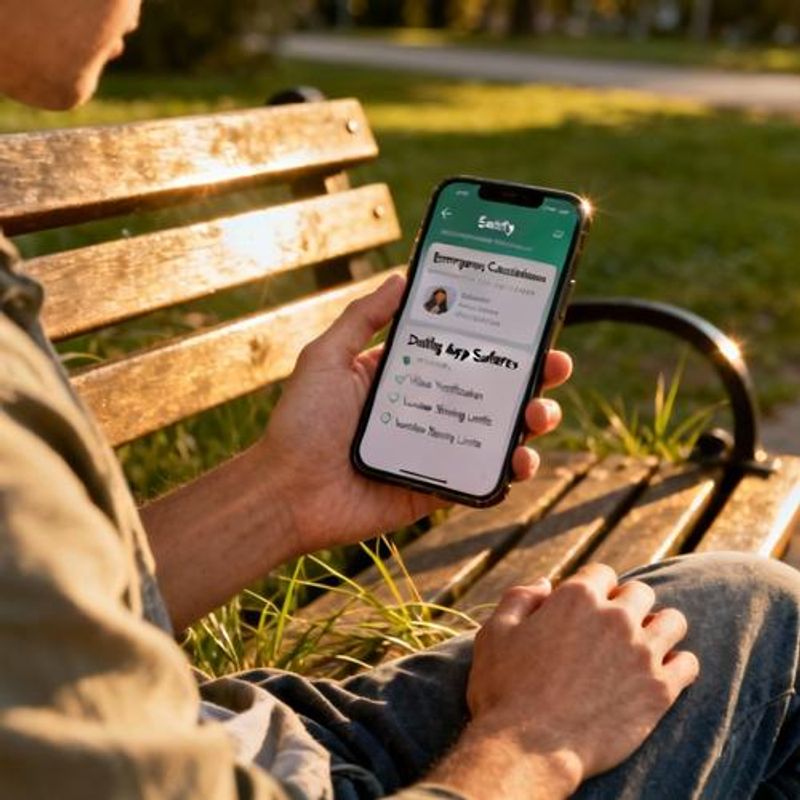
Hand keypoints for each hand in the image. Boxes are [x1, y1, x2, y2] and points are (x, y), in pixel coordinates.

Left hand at [259, 274, 571, 553]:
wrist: (288, 492)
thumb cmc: (302, 422)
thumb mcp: (328, 356)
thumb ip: (364, 317)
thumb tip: (403, 276)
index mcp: (405, 375)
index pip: (462, 351)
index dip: (499, 340)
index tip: (531, 326)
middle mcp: (426, 409)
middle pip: (491, 391)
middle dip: (531, 378)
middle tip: (555, 367)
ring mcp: (435, 450)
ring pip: (496, 434)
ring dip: (530, 423)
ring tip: (539, 416)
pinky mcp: (436, 489)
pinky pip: (482, 480)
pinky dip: (508, 472)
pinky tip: (519, 460)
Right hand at [462, 564, 699, 794]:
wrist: (529, 750)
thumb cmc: (504, 690)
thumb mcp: (495, 632)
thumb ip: (520, 597)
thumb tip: (546, 583)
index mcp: (576, 597)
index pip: (602, 573)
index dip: (593, 588)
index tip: (586, 609)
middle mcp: (615, 617)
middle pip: (641, 592)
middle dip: (628, 604)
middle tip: (612, 629)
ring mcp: (642, 653)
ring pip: (673, 621)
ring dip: (659, 628)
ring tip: (643, 646)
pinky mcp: (659, 690)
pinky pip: (688, 663)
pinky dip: (677, 665)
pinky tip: (658, 675)